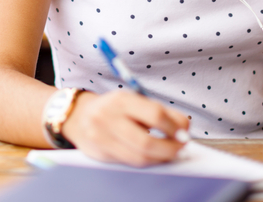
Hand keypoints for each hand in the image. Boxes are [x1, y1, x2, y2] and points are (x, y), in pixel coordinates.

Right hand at [61, 90, 189, 166]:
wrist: (78, 116)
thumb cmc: (113, 109)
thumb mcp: (133, 101)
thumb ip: (159, 112)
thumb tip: (184, 128)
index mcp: (121, 100)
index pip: (154, 115)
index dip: (174, 127)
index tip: (184, 132)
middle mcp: (108, 117)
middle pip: (146, 142)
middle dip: (170, 148)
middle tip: (181, 147)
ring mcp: (101, 137)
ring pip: (138, 157)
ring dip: (160, 158)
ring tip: (170, 153)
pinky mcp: (100, 153)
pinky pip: (129, 162)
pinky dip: (146, 161)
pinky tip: (154, 156)